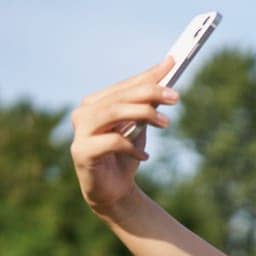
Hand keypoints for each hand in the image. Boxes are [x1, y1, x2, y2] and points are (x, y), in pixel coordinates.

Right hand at [69, 56, 178, 214]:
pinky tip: (144, 157)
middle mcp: (83, 113)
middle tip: (175, 96)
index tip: (172, 64)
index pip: (124, 86)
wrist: (114, 191)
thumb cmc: (126, 154)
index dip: (148, 76)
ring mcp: (79, 132)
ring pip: (113, 113)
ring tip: (165, 123)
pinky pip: (111, 141)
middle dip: (149, 93)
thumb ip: (148, 101)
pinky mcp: (81, 152)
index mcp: (96, 103)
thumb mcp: (140, 125)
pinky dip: (131, 147)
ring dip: (143, 114)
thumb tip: (167, 71)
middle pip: (119, 97)